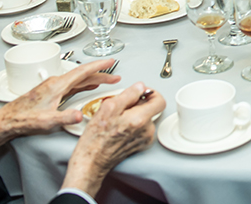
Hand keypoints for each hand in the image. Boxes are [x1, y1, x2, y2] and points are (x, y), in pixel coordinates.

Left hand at [0, 59, 119, 165]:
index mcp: (57, 86)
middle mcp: (56, 83)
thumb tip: (80, 114)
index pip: (82, 71)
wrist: (7, 121)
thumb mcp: (47, 121)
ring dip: (93, 79)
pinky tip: (88, 87)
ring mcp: (53, 87)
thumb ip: (65, 117)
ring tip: (107, 80)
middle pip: (83, 75)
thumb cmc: (23, 119)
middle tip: (115, 75)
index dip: (98, 65)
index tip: (110, 61)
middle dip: (101, 73)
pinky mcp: (51, 92)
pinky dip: (84, 84)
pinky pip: (72, 85)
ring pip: (78, 80)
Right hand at [62, 82, 165, 196]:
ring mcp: (144, 139)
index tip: (142, 92)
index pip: (159, 100)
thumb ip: (128, 94)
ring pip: (144, 118)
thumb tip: (139, 87)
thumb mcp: (108, 108)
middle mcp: (146, 130)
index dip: (151, 93)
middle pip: (150, 109)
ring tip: (117, 118)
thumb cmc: (96, 139)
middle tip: (121, 106)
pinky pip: (141, 128)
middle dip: (137, 104)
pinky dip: (132, 124)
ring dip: (133, 114)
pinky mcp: (140, 144)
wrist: (91, 162)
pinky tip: (119, 127)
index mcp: (140, 119)